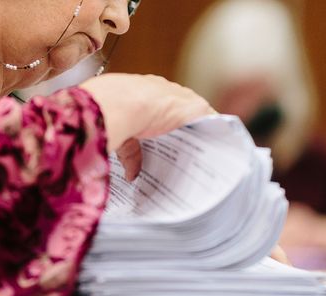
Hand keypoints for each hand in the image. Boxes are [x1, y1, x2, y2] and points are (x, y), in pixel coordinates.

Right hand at [80, 73, 213, 179]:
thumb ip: (131, 154)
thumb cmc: (111, 113)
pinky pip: (211, 119)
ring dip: (198, 131)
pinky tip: (214, 147)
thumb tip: (131, 175)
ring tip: (199, 151)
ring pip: (196, 115)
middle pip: (181, 111)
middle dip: (183, 127)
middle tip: (184, 148)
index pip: (161, 107)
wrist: (119, 103)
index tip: (167, 137)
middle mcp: (164, 91)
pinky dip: (213, 132)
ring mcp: (181, 97)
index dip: (166, 122)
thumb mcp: (121, 136)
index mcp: (144, 91)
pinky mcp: (195, 107)